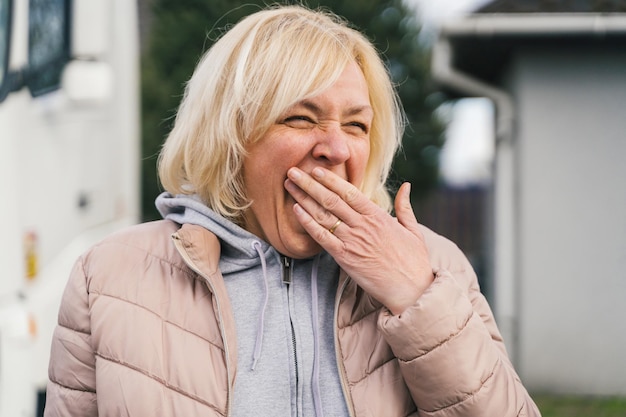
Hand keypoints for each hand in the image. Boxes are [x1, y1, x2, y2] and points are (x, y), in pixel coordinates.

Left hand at [284, 167, 433, 314]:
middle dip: (310, 183)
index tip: (317, 169)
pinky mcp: (345, 258)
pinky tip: (296, 211)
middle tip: (293, 171)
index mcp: (378, 216)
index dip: (331, 180)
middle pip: (331, 200)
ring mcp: (353, 241)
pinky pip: (322, 237)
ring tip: (289, 186)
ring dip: (304, 198)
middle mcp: (363, 226)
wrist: (412, 290)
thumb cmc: (414, 262)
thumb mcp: (413, 230)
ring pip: (323, 215)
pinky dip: (308, 223)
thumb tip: (406, 186)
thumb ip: (405, 207)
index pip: (350, 192)